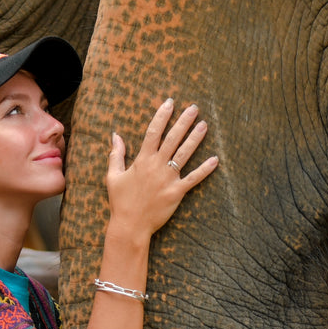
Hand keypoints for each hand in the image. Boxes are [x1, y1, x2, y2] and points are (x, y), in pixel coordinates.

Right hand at [106, 100, 217, 237]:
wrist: (130, 225)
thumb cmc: (120, 201)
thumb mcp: (113, 176)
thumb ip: (116, 154)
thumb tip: (115, 135)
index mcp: (141, 160)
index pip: (153, 132)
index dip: (162, 116)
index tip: (169, 103)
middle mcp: (156, 166)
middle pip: (172, 139)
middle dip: (184, 121)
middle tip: (194, 108)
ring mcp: (168, 179)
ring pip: (185, 154)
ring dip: (195, 139)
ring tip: (205, 125)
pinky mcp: (177, 192)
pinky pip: (194, 179)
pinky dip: (205, 169)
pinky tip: (215, 159)